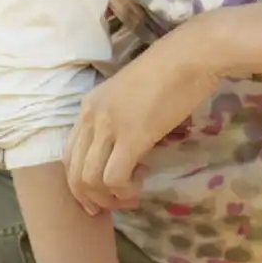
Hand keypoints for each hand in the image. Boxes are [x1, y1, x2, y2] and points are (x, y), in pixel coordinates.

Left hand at [66, 26, 221, 214]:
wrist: (192, 55)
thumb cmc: (171, 68)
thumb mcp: (132, 93)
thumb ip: (121, 116)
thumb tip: (129, 143)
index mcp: (89, 105)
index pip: (69, 153)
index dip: (79, 181)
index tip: (98, 194)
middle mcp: (92, 117)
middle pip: (74, 171)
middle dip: (88, 196)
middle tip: (109, 206)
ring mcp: (110, 127)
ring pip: (90, 178)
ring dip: (108, 196)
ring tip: (130, 196)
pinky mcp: (132, 137)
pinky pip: (114, 177)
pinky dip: (123, 189)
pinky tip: (140, 184)